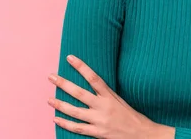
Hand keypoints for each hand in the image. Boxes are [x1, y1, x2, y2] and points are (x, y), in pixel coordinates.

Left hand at [47, 55, 171, 138]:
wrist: (141, 134)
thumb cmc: (131, 116)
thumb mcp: (120, 100)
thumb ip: (106, 93)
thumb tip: (92, 83)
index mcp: (110, 96)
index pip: (93, 77)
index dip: (81, 66)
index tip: (70, 58)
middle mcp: (103, 106)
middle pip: (79, 93)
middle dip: (63, 84)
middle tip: (51, 77)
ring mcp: (99, 120)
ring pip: (74, 111)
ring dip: (60, 104)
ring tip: (49, 99)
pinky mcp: (97, 133)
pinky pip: (77, 128)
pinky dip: (65, 123)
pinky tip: (56, 119)